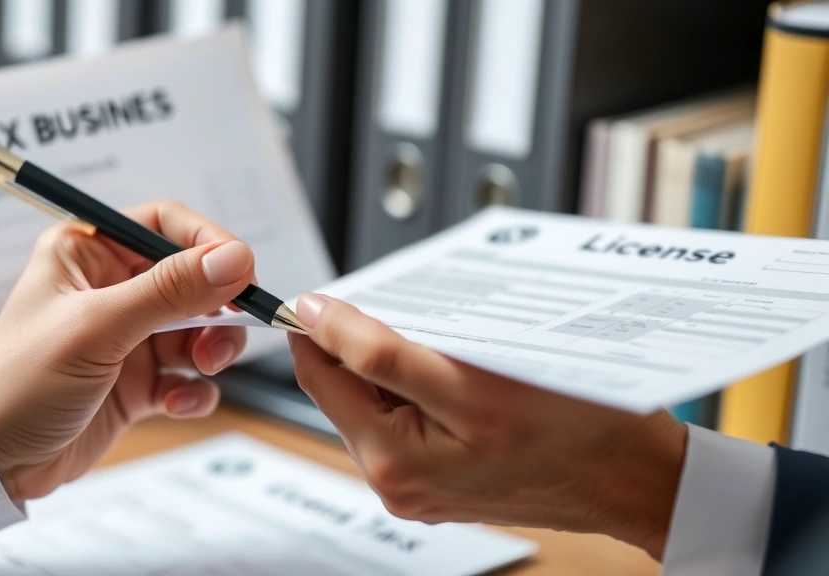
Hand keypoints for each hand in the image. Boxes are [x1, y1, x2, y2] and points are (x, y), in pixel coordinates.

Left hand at [0, 201, 255, 501]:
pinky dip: (193, 390)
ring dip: (212, 350)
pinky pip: (189, 375)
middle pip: (193, 279)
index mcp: (89, 252)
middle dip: (217, 307)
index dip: (209, 243)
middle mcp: (113, 288)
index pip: (165, 224)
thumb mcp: (96, 327)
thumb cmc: (19, 382)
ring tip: (202, 369)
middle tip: (225, 334)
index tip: (242, 272)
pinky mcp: (138, 381)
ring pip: (200, 329)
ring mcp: (129, 336)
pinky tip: (175, 404)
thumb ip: (169, 291)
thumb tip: (235, 258)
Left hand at [288, 293, 687, 559]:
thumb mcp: (472, 380)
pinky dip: (424, 388)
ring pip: (378, 401)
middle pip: (346, 391)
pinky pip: (410, 418)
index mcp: (393, 465)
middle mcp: (397, 484)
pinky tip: (463, 376)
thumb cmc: (575, 434)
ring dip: (398, 365)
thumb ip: (381, 353)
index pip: (321, 378)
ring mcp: (419, 486)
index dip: (319, 327)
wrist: (633, 476)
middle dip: (367, 346)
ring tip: (453, 351)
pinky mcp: (440, 479)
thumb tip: (317, 317)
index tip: (325, 293)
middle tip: (416, 315)